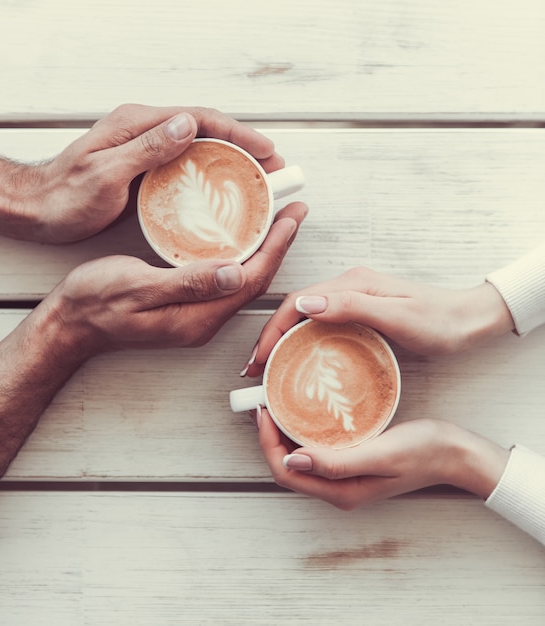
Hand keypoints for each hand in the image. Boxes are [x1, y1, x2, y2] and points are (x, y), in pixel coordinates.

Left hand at [0, 104, 283, 242]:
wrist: (38, 209)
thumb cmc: (65, 196)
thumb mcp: (104, 173)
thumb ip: (145, 148)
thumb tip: (187, 124)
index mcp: (139, 123)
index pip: (200, 119)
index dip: (238, 133)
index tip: (266, 151)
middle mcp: (146, 131)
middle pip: (206, 131)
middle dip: (244, 147)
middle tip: (274, 170)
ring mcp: (147, 150)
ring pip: (200, 149)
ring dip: (232, 163)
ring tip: (260, 183)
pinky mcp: (146, 169)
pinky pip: (188, 167)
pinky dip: (212, 176)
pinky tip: (225, 195)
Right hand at [46, 201, 306, 355]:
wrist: (70, 324)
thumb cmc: (95, 303)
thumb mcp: (137, 287)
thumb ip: (187, 283)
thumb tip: (235, 273)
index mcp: (197, 317)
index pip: (251, 281)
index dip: (276, 247)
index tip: (292, 215)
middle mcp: (203, 320)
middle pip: (254, 281)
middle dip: (277, 245)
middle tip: (292, 210)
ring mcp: (196, 316)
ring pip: (242, 280)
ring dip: (262, 249)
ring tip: (276, 218)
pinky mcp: (187, 307)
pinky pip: (225, 281)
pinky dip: (240, 255)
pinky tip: (241, 238)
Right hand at [243, 267, 513, 375]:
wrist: (469, 320)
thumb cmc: (439, 322)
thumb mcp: (396, 316)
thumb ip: (352, 306)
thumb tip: (305, 302)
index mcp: (350, 284)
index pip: (296, 303)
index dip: (272, 331)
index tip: (259, 361)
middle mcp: (347, 287)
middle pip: (295, 310)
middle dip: (271, 338)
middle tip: (257, 372)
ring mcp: (353, 298)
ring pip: (306, 318)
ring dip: (284, 341)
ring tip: (272, 370)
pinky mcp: (361, 311)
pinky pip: (321, 325)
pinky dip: (303, 342)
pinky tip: (301, 361)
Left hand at [257, 409, 509, 508]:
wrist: (455, 453)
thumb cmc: (424, 452)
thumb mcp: (381, 454)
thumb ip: (338, 462)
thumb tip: (293, 458)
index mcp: (340, 491)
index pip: (286, 471)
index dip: (267, 443)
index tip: (264, 410)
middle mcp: (338, 487)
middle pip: (287, 465)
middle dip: (269, 436)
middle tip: (265, 401)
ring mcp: (345, 476)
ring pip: (300, 456)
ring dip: (284, 432)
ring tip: (277, 401)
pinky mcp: (352, 461)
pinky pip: (317, 448)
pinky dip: (303, 430)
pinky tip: (304, 410)